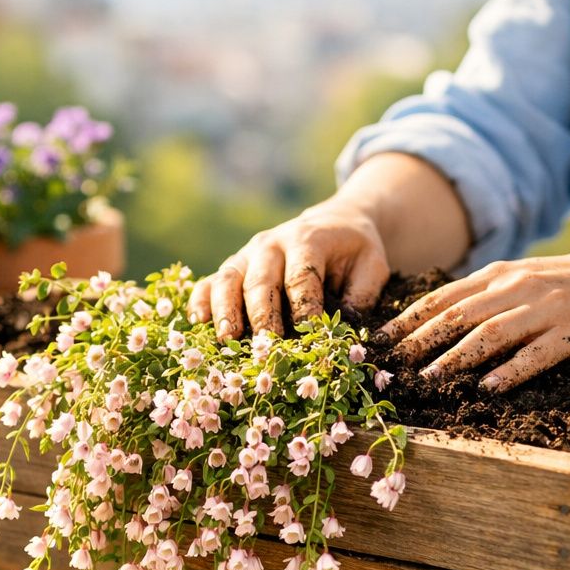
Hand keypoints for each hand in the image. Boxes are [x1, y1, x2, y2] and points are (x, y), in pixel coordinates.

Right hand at [189, 200, 391, 338]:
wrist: (334, 222)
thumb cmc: (354, 251)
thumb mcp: (371, 265)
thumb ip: (362, 295)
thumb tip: (343, 333)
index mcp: (308, 240)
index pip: (301, 277)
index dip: (304, 308)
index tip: (310, 338)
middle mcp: (271, 244)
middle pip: (260, 281)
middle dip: (262, 316)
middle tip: (264, 347)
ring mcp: (247, 254)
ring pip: (228, 279)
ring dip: (225, 310)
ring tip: (227, 339)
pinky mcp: (233, 266)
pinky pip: (211, 281)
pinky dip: (201, 300)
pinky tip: (198, 322)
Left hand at [375, 245, 569, 391]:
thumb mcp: (527, 277)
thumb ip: (489, 293)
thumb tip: (443, 317)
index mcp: (501, 275)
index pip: (443, 297)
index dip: (408, 319)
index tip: (380, 340)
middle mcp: (518, 288)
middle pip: (457, 316)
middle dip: (419, 341)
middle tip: (389, 366)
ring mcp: (545, 310)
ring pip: (489, 335)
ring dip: (455, 359)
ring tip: (427, 381)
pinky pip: (535, 355)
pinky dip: (510, 372)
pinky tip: (488, 389)